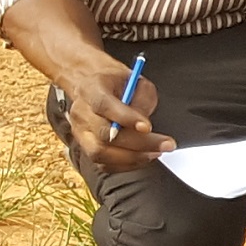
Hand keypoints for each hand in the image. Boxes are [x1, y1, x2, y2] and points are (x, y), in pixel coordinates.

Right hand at [57, 63, 172, 172]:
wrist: (93, 88)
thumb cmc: (116, 84)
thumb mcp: (136, 80)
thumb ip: (142, 99)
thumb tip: (144, 125)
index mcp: (91, 89)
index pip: (104, 105)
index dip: (126, 118)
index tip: (148, 127)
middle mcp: (81, 112)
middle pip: (104, 134)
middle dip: (138, 143)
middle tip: (165, 145)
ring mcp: (80, 132)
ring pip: (100, 153)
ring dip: (132, 158)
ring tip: (155, 153)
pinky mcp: (84, 148)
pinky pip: (103, 164)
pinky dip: (126, 164)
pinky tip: (143, 157)